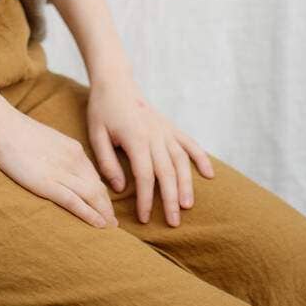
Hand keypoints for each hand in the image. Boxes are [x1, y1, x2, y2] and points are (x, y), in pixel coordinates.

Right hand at [0, 107, 118, 229]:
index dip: (102, 193)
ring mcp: (62, 172)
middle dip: (107, 207)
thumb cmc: (16, 131)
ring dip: (104, 214)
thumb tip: (57, 165)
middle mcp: (73, 160)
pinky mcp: (48, 184)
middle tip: (113, 222)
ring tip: (110, 228)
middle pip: (98, 188)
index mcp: (73, 148)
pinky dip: (90, 215)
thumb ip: (56, 153)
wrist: (1, 125)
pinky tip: (98, 225)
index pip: (94, 176)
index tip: (106, 205)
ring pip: (92, 197)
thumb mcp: (45, 140)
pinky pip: (75, 202)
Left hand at [86, 74, 214, 225]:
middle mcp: (155, 135)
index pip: (144, 175)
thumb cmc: (102, 110)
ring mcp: (165, 130)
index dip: (146, 199)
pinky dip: (201, 158)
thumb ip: (107, 162)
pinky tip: (209, 174)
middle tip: (174, 223)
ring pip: (181, 161)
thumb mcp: (96, 135)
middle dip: (171, 199)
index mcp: (136, 138)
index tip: (145, 219)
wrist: (115, 82)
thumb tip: (121, 188)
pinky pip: (190, 143)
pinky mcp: (170, 126)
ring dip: (187, 184)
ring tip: (189, 206)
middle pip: (167, 172)